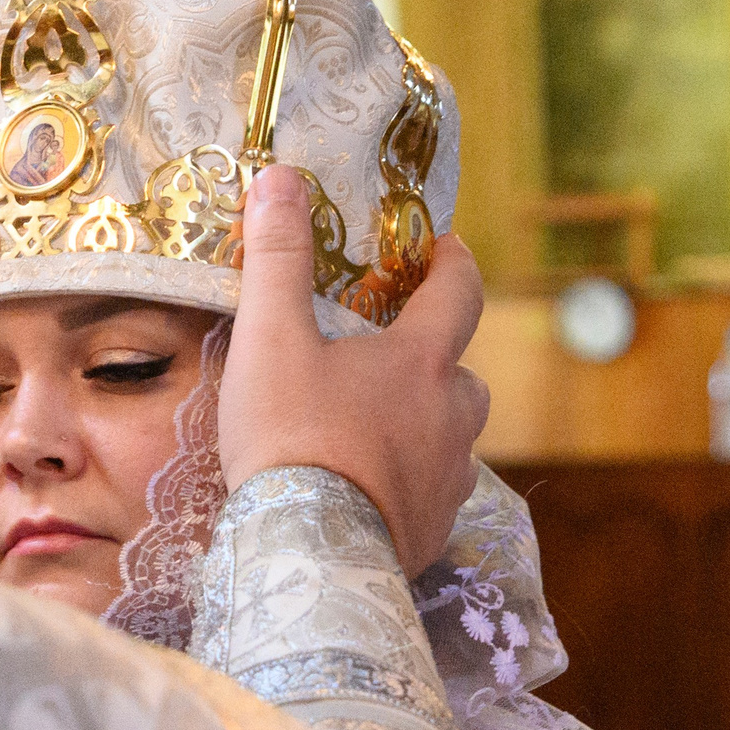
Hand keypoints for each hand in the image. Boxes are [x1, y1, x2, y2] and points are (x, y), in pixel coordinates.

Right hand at [219, 162, 489, 576]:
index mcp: (423, 360)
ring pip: (450, 437)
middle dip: (432, 360)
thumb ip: (276, 257)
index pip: (460, 290)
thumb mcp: (270, 339)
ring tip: (371, 430)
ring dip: (422, 426)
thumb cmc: (292, 437)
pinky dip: (408, 484)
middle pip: (459, 373)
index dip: (452, 261)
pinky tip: (368, 491)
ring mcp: (449, 477)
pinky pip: (432, 494)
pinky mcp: (434, 531)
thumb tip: (279, 177)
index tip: (443, 246)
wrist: (308, 552)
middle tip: (386, 356)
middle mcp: (453, 415)